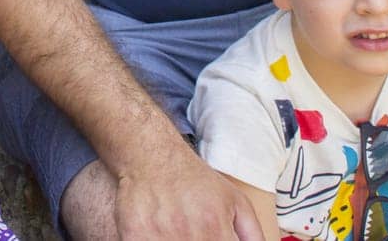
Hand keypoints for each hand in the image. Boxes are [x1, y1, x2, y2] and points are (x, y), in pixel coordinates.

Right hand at [113, 144, 265, 240]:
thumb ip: (252, 235)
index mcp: (216, 229)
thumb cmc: (196, 181)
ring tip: (178, 234)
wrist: (152, 155)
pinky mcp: (135, 236)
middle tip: (194, 236)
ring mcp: (160, 236)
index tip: (214, 240)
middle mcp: (190, 235)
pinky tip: (159, 236)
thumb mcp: (235, 202)